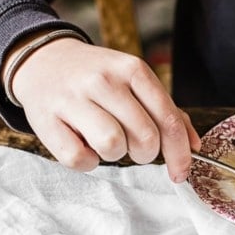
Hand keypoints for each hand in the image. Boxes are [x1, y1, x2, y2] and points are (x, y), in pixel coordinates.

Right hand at [8, 35, 199, 181]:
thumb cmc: (94, 77)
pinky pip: (80, 159)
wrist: (42, 61)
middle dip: (145, 154)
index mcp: (132, 70)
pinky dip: (86, 162)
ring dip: (114, 155)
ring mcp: (74, 100)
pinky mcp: (48, 121)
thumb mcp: (131, 79)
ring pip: (113, 147)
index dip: (179, 154)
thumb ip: (164, 109)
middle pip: (145, 138)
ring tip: (104, 142)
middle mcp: (104, 81)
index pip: (168, 120)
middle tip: (132, 148)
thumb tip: (193, 145)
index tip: (179, 173)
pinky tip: (83, 145)